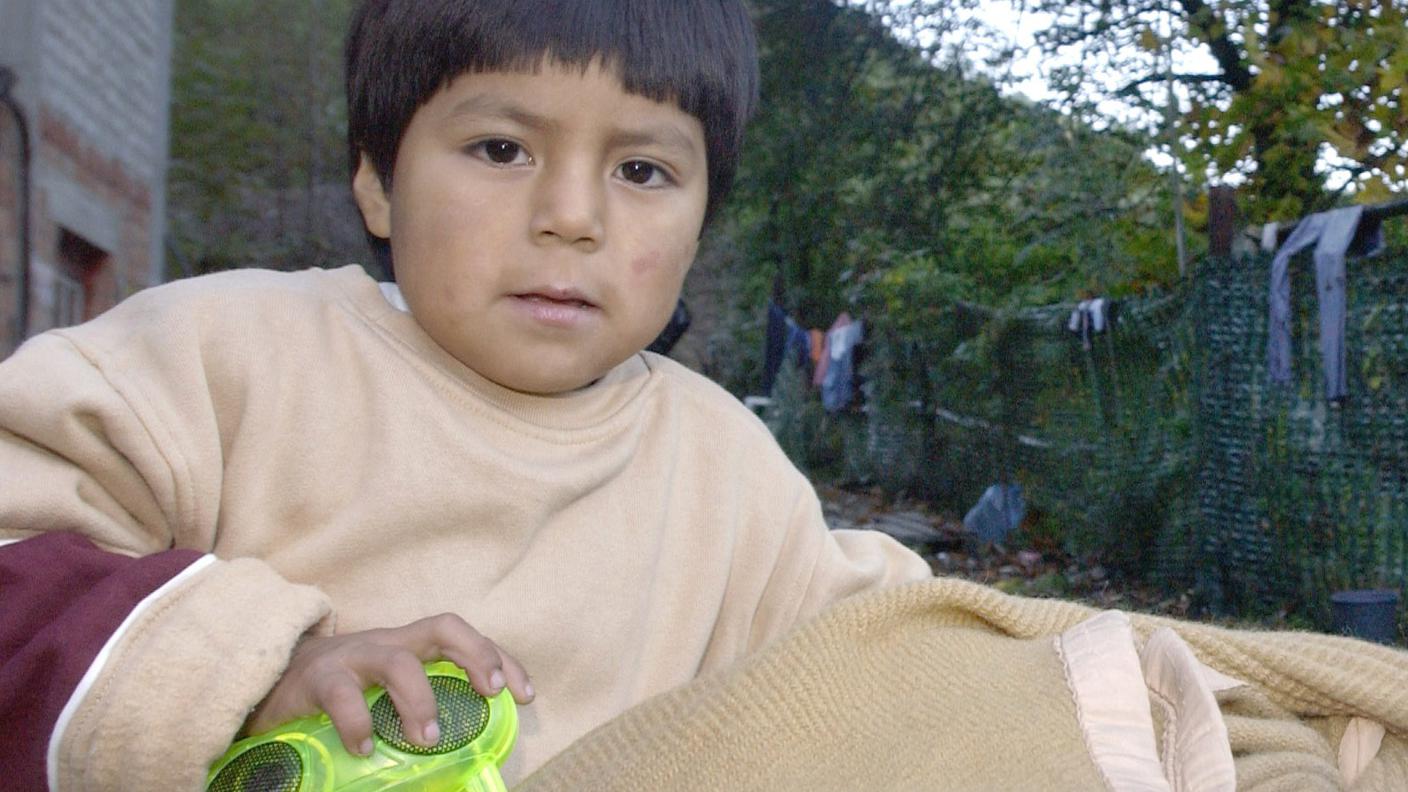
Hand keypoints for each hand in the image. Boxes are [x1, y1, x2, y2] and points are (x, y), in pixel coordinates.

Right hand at [244, 613, 533, 755]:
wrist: (269, 679)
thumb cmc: (340, 691)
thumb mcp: (384, 693)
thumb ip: (416, 710)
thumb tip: (458, 761)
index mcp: (409, 646)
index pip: (462, 637)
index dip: (498, 657)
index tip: (526, 694)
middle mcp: (387, 643)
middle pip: (442, 627)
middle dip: (476, 655)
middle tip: (491, 694)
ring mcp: (352, 656)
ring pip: (397, 662)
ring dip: (420, 701)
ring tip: (428, 739)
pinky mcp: (317, 679)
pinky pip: (342, 696)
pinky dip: (358, 723)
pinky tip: (366, 748)